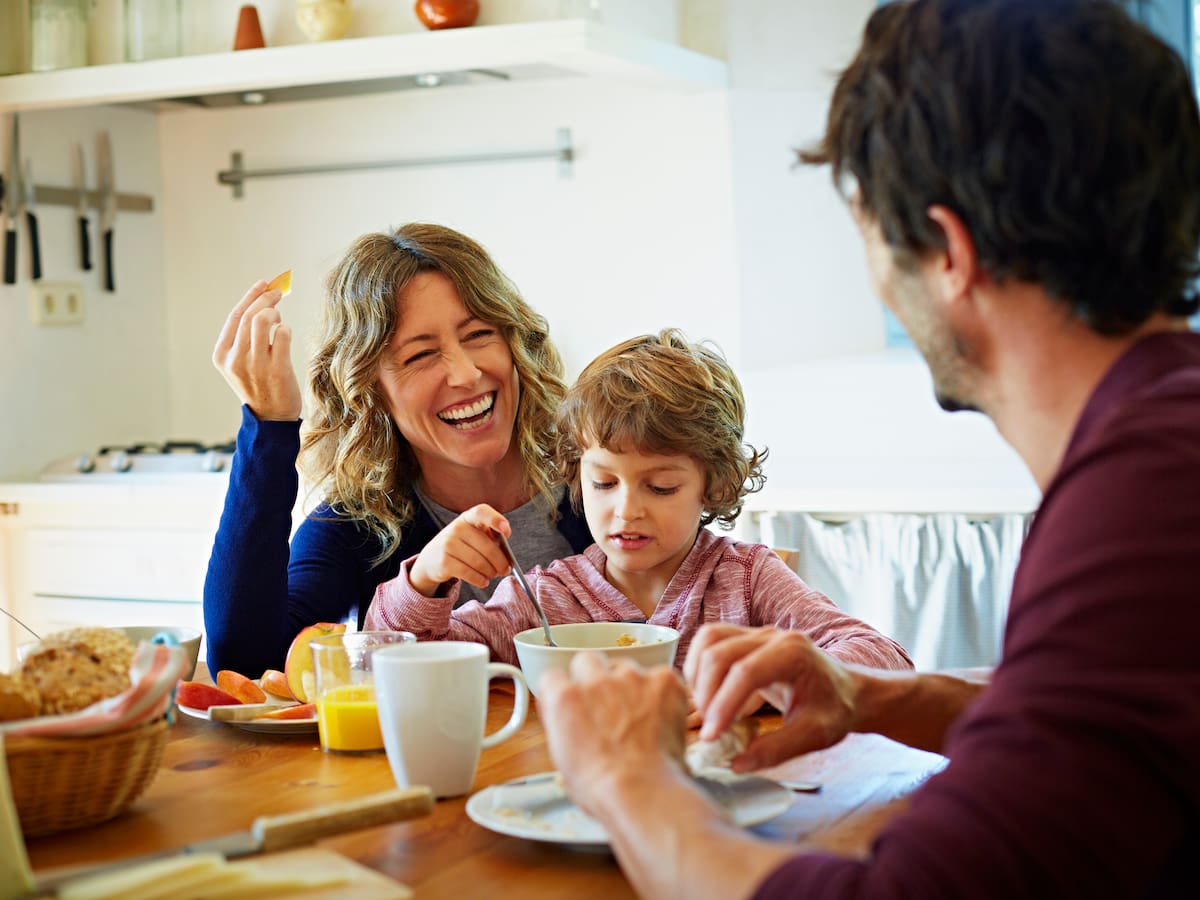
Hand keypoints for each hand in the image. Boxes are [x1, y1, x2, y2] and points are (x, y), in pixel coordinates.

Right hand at [212, 280, 301, 420]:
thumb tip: (265, 303)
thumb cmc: (260, 385)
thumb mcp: (241, 361)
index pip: (235, 316)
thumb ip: (247, 336)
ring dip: (275, 312)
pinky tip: (286, 334)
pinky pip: (283, 334)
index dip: (250, 296)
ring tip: (280, 320)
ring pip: (263, 320)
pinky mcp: (277, 369)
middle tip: (279, 292)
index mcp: (222, 355)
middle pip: (250, 315)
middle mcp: (235, 359)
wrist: (271, 418)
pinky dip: (287, 329)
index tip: (264, 283)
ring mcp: (255, 364)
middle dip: (267, 298)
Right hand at [408, 504, 511, 594]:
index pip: (481, 512)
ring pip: (480, 563)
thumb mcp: (472, 535)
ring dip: (491, 572)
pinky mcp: (444, 562)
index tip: (507, 532)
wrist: (431, 558)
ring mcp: (448, 544)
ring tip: (492, 575)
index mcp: (468, 517)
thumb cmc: (461, 546)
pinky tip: (483, 582)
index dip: (495, 520)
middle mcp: (457, 528)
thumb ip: (490, 538)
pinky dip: (480, 580)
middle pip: (487, 547)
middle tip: (505, 570)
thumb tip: (507, 555)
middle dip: (501, 562)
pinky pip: (469, 574)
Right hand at [539, 653, 688, 816]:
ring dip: (628, 685)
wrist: (643, 792)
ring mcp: (631, 677)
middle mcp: (595, 680)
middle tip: (605, 704)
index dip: (563, 692)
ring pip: (625, 666)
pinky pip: (659, 676)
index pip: (553, 676)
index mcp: (564, 699)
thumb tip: (565, 714)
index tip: (572, 703)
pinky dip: (660, 693)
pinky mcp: (663, 680)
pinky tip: (661, 717)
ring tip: (638, 717)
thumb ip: (561, 724)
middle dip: (593, 677)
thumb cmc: (602, 787)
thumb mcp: (562, 759)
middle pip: (587, 660)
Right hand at [685, 624, 858, 771]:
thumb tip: (736, 763)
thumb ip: (776, 749)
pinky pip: (711, 641)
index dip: (723, 705)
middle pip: (720, 653)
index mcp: (794, 653)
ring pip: (709, 640)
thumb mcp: (813, 736)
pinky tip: (707, 694)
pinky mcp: (746, 637)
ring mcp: (758, 633)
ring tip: (706, 711)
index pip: (746, 672)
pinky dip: (700, 666)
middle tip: (709, 731)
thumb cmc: (835, 710)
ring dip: (698, 676)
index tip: (713, 737)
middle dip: (706, 694)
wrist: (847, 691)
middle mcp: (773, 635)